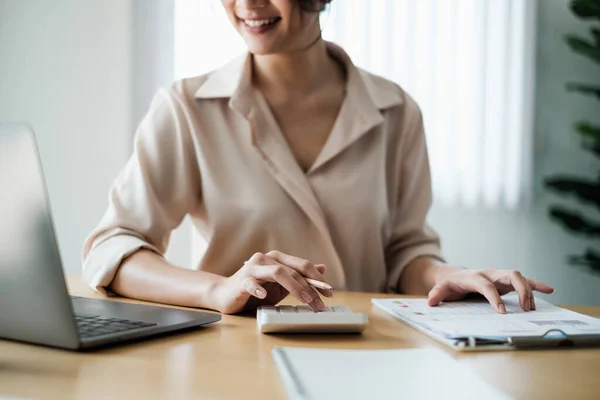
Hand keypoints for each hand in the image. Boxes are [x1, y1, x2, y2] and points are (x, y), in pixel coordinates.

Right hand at [214, 251, 333, 313]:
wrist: (225, 295)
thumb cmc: (255, 291)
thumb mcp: (281, 286)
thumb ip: (299, 277)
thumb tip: (322, 268)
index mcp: (278, 259)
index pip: (302, 266)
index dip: (318, 279)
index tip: (330, 293)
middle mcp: (266, 259)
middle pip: (294, 270)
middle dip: (310, 287)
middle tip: (320, 303)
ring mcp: (253, 268)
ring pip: (278, 272)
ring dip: (295, 287)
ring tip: (305, 300)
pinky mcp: (242, 280)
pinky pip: (252, 283)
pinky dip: (259, 288)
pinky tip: (264, 296)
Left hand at [427, 269, 554, 312]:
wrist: (456, 275)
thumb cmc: (451, 284)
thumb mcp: (441, 288)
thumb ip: (436, 294)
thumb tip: (430, 301)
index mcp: (474, 277)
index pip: (487, 285)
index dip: (494, 297)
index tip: (502, 311)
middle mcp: (490, 274)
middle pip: (510, 275)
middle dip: (520, 290)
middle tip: (525, 309)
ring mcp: (499, 276)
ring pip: (519, 277)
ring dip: (529, 291)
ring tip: (532, 308)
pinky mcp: (506, 281)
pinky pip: (524, 280)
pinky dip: (536, 284)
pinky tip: (550, 290)